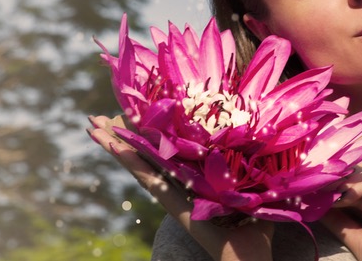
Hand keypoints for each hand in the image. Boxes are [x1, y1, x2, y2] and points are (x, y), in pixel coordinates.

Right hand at [87, 115, 273, 260]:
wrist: (249, 258)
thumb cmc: (255, 231)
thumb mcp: (255, 190)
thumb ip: (254, 171)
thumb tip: (267, 149)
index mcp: (192, 180)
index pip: (165, 152)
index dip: (147, 135)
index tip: (132, 114)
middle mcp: (176, 185)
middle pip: (144, 154)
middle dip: (122, 136)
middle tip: (99, 117)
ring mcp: (170, 194)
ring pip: (138, 162)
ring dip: (116, 144)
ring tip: (93, 125)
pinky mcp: (171, 202)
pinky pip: (147, 177)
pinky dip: (128, 161)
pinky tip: (112, 146)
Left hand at [320, 169, 361, 260]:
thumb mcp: (358, 241)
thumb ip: (341, 223)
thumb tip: (318, 207)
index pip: (356, 188)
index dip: (336, 185)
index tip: (312, 186)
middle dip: (340, 178)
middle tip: (317, 181)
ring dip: (348, 180)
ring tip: (329, 187)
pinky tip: (345, 194)